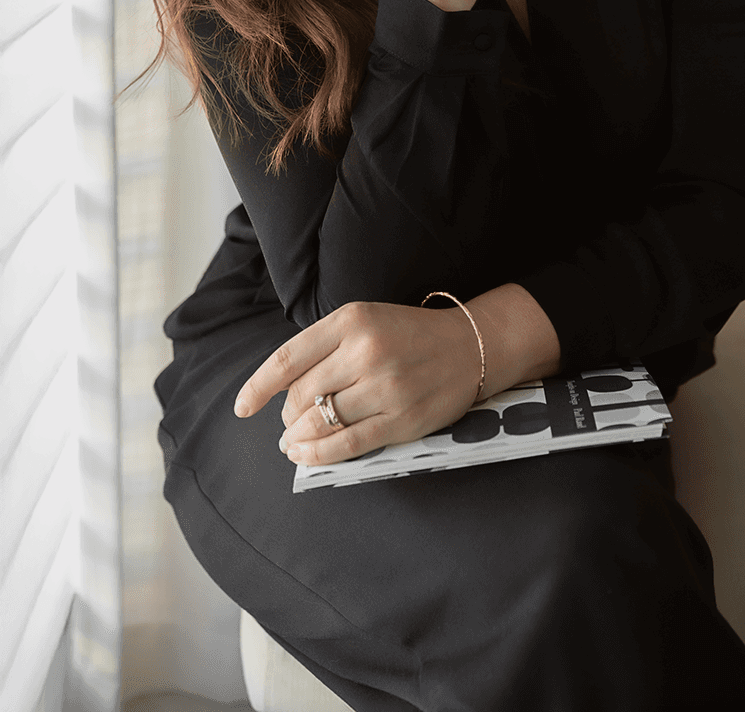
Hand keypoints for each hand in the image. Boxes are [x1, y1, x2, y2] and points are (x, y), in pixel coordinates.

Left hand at [233, 300, 484, 464]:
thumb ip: (324, 347)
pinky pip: (346, 445)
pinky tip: (305, 456)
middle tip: (289, 423)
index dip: (258, 387)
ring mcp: (385, 386)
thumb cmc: (408, 334)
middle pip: (301, 395)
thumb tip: (278, 392)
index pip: (288, 358)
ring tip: (293, 443)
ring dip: (297, 439)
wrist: (470, 345)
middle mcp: (367, 350)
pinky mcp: (402, 419)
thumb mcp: (365, 320)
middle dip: (286, 415)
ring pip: (319, 422)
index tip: (242, 408)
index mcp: (352, 320)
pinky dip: (318, 455)